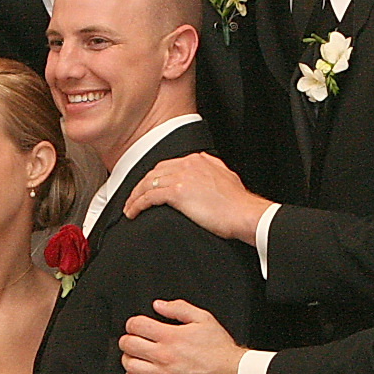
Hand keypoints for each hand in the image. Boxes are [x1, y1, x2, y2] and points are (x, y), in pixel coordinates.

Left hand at [120, 153, 271, 241]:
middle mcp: (188, 164)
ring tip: (129, 208)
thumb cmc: (238, 203)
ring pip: (148, 183)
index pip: (167, 166)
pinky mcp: (178, 193)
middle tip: (133, 198)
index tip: (147, 187)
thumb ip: (211, 171)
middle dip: (140, 186)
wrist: (244, 213)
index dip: (153, 178)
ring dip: (134, 196)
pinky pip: (149, 197)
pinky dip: (137, 204)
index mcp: (198, 160)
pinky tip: (133, 212)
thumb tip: (203, 171)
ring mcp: (182, 177)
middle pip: (154, 172)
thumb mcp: (225, 177)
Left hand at [120, 300, 245, 373]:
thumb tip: (158, 305)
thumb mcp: (203, 318)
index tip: (137, 325)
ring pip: (129, 366)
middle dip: (128, 339)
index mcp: (170, 336)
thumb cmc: (219, 348)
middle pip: (128, 345)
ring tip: (136, 356)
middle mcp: (163, 356)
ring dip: (129, 358)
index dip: (133, 323)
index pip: (136, 326)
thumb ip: (178, 308)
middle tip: (135, 339)